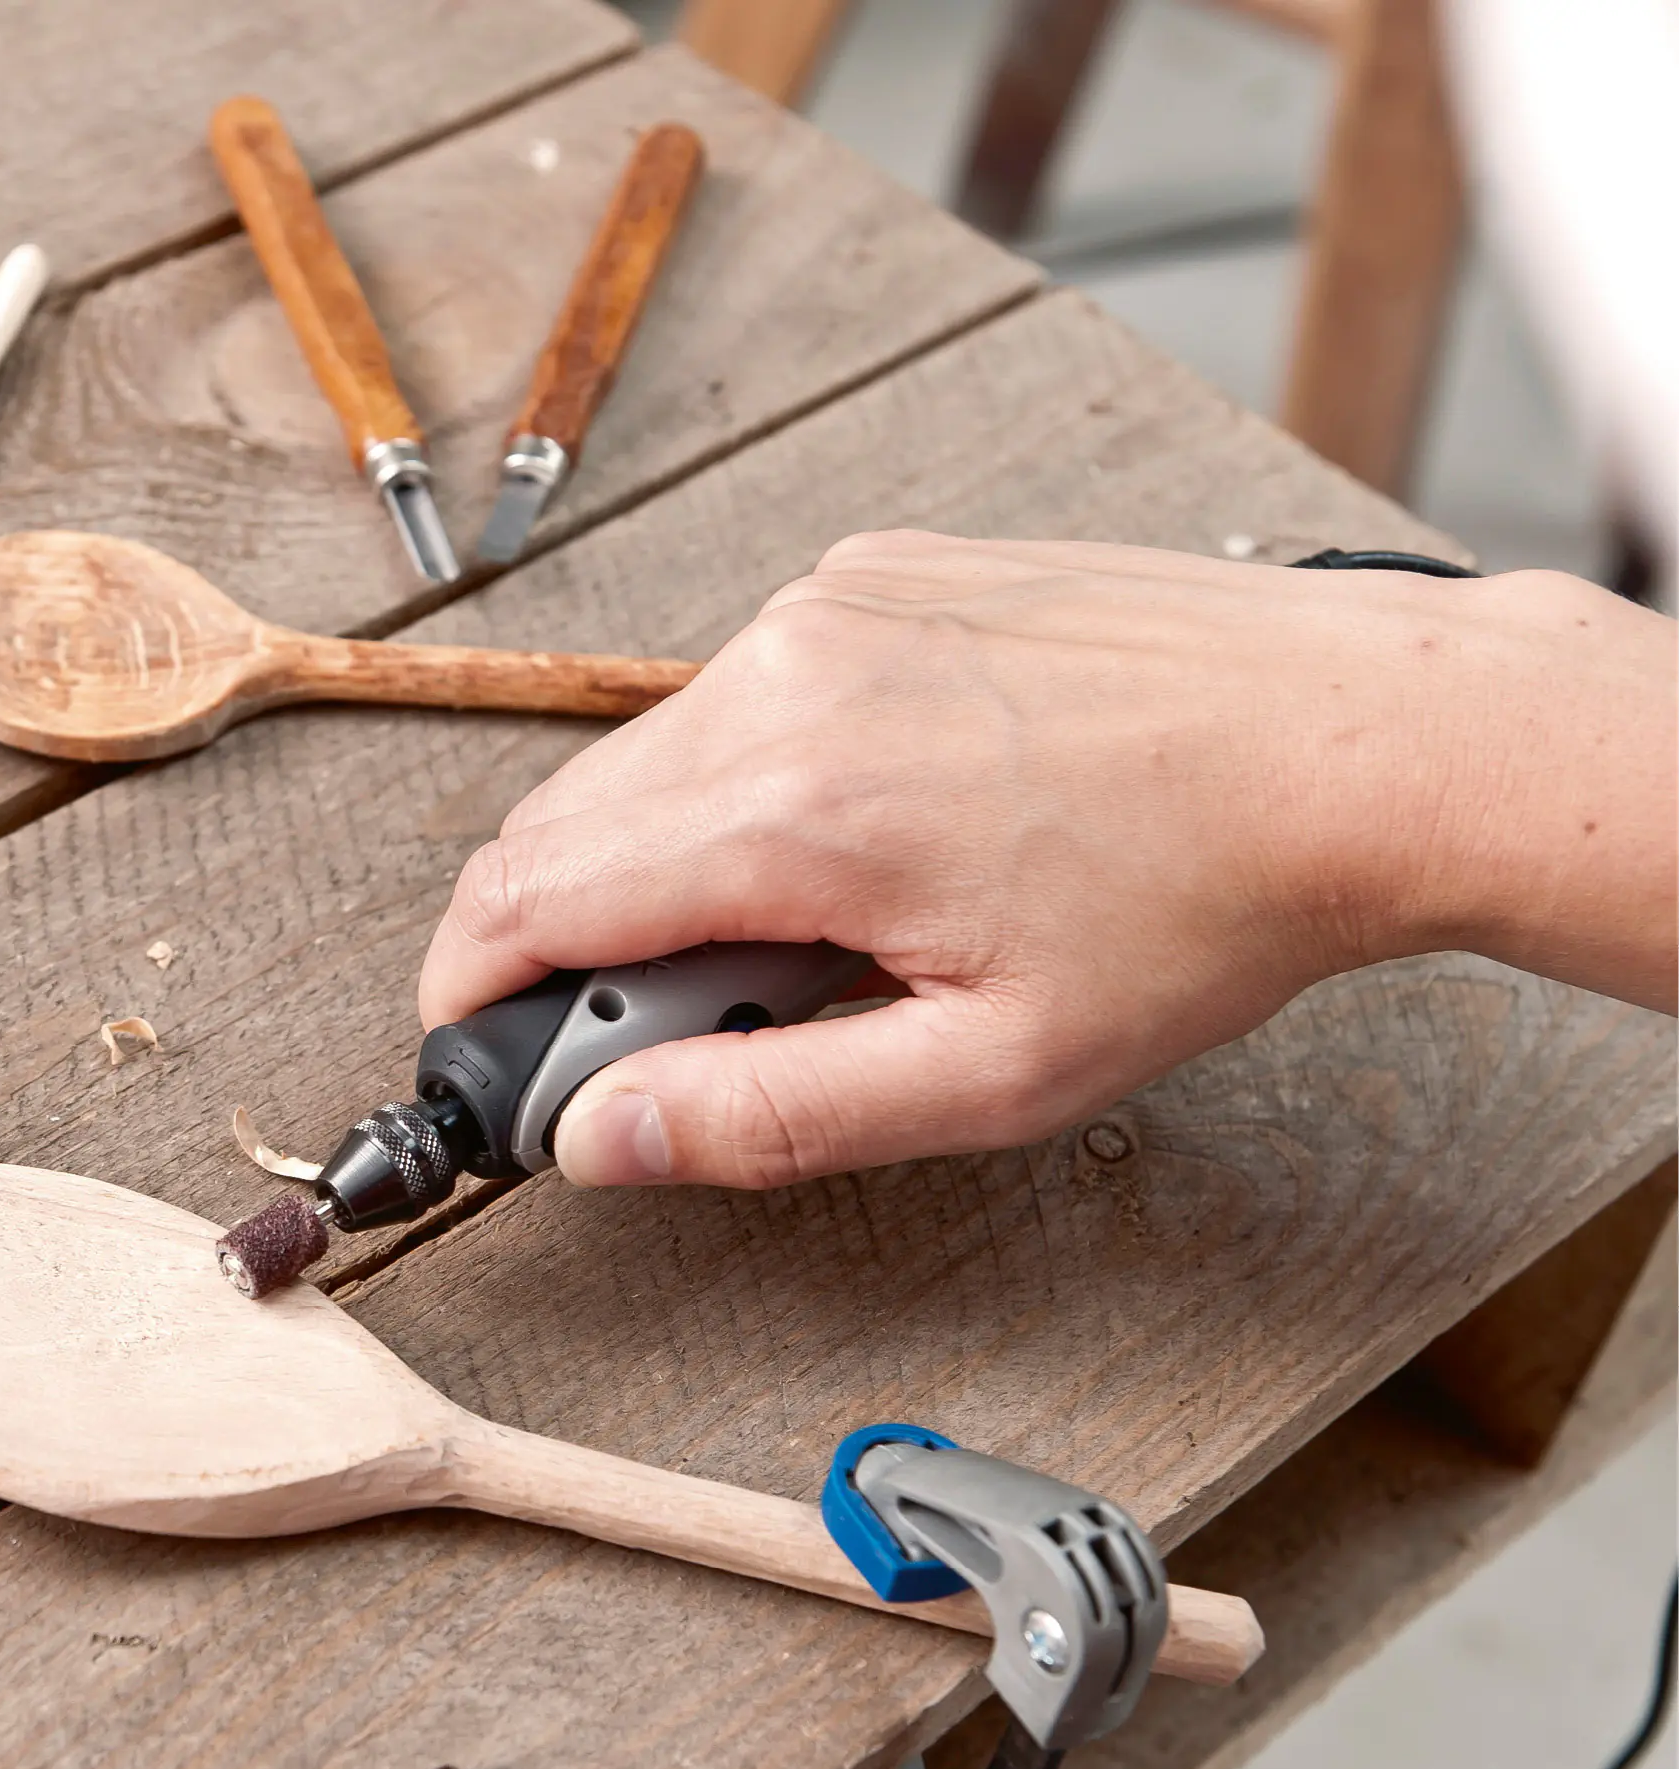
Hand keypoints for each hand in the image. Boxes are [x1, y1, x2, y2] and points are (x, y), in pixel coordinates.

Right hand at [419, 532, 1676, 1188]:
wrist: (1356, 741)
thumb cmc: (1205, 903)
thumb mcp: (991, 1074)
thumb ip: (767, 1114)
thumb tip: (604, 1136)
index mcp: (796, 807)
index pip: (530, 897)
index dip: (472, 988)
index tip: (472, 1042)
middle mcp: (783, 674)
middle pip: (563, 824)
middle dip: (565, 939)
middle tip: (664, 1029)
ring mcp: (824, 604)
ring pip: (645, 756)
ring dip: (661, 858)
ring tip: (801, 934)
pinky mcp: (869, 571)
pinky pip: (734, 689)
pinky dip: (743, 774)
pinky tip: (862, 831)